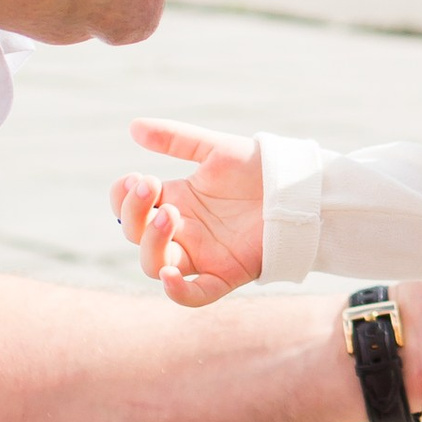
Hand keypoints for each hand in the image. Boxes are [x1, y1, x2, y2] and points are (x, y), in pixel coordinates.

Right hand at [111, 121, 264, 305]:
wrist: (299, 187)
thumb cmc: (258, 169)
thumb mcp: (215, 149)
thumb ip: (176, 139)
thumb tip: (134, 127)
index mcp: (176, 201)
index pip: (130, 209)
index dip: (122, 198)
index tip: (136, 178)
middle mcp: (183, 231)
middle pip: (137, 237)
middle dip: (135, 213)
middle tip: (151, 187)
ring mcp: (202, 254)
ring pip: (156, 264)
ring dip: (151, 242)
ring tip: (168, 213)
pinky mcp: (227, 273)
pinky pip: (195, 294)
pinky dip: (178, 291)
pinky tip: (170, 275)